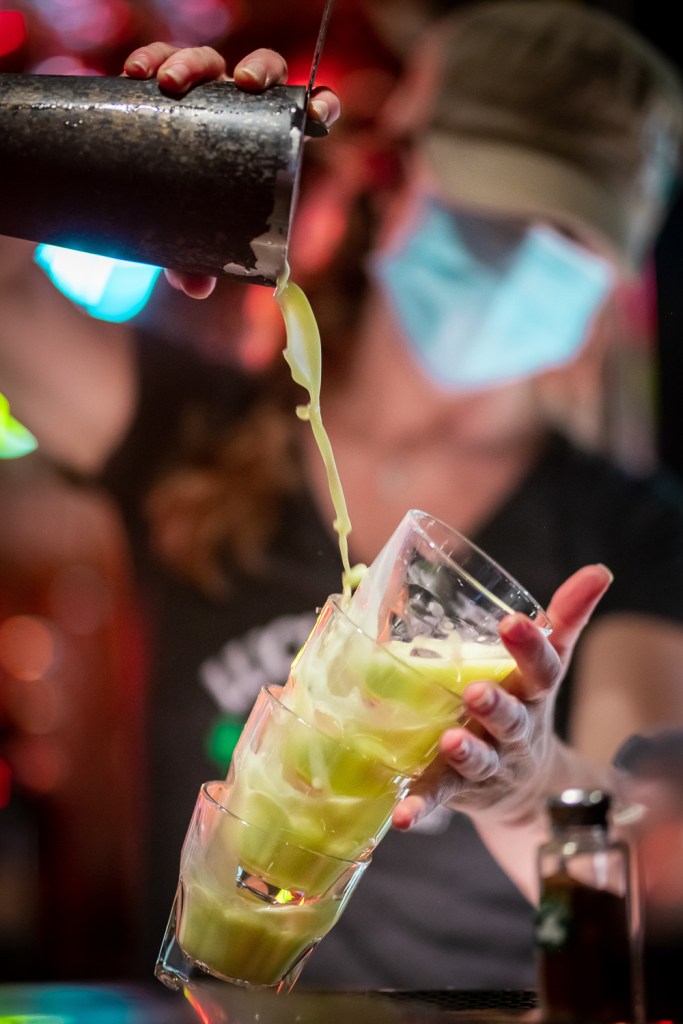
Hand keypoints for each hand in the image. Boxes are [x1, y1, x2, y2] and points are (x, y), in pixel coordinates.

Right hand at [122, 43, 339, 298]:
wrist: (148, 191)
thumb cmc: (190, 210)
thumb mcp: (197, 238)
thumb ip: (199, 260)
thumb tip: (196, 289)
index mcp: (265, 136)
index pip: (305, 108)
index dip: (320, 103)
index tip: (319, 113)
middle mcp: (239, 107)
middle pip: (261, 73)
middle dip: (258, 70)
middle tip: (243, 85)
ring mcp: (204, 89)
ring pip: (211, 59)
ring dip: (193, 62)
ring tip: (169, 83)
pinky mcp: (164, 79)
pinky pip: (162, 56)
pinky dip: (154, 57)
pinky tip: (136, 71)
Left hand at [392, 563, 613, 828]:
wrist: (528, 787)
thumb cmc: (527, 705)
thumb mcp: (547, 663)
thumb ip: (564, 617)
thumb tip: (599, 570)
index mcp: (532, 693)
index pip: (541, 666)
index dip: (530, 645)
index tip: (514, 621)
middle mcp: (514, 731)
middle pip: (511, 719)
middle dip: (496, 705)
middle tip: (478, 692)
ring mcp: (489, 764)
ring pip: (479, 759)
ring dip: (466, 752)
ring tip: (449, 740)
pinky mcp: (460, 789)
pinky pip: (440, 795)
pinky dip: (421, 805)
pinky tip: (402, 814)